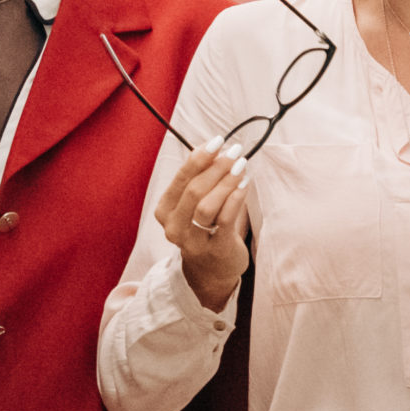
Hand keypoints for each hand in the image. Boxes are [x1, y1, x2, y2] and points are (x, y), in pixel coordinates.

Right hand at [155, 139, 252, 312]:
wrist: (212, 269)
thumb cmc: (205, 228)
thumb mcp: (194, 203)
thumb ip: (198, 178)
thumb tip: (211, 146)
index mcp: (165, 211)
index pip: (181, 178)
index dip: (199, 157)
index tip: (217, 141)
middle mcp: (174, 228)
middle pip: (193, 190)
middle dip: (216, 167)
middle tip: (235, 152)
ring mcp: (194, 242)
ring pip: (207, 206)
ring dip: (226, 182)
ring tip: (241, 167)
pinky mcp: (216, 250)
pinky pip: (225, 220)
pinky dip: (235, 198)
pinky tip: (244, 184)